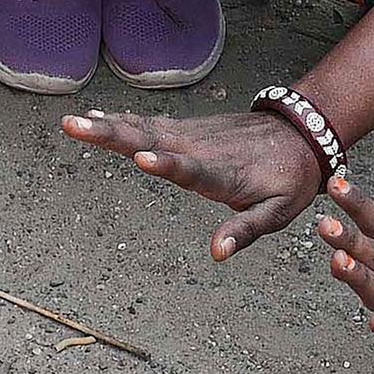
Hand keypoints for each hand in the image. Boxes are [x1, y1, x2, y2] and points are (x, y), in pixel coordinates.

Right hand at [62, 104, 336, 259]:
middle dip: (112, 135)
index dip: (168, 164)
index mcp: (222, 173)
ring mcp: (191, 135)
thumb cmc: (288, 179)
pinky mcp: (187, 129)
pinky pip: (149, 124)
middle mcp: (200, 149)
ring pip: (143, 128)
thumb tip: (217, 254)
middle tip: (75, 127)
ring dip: (107, 126)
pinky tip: (95, 119)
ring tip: (73, 123)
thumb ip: (245, 230)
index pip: (191, 169)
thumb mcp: (278, 212)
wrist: (300, 133)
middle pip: (151, 139)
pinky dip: (121, 120)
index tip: (142, 158)